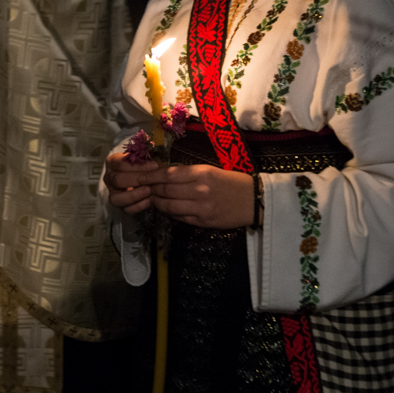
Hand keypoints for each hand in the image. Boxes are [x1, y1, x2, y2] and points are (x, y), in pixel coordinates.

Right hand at [104, 153, 159, 214]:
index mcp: (112, 162)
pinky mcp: (121, 205)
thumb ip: (145, 157)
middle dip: (136, 180)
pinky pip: (126, 209)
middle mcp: (109, 178)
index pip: (121, 164)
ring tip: (149, 191)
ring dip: (134, 195)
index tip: (154, 166)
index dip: (138, 166)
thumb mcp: (143, 156)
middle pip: (117, 180)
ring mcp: (113, 193)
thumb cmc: (143, 163)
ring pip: (116, 198)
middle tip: (152, 179)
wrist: (144, 174)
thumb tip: (154, 162)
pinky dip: (138, 206)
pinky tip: (149, 200)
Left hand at [139, 163, 256, 228]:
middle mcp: (199, 190)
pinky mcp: (203, 222)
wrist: (254, 200)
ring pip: (169, 206)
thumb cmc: (232, 182)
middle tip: (143, 188)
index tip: (139, 177)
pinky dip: (169, 213)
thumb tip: (165, 174)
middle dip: (152, 190)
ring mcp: (200, 208)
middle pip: (166, 190)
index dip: (151, 177)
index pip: (168, 174)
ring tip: (153, 199)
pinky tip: (166, 209)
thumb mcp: (211, 170)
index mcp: (202, 173)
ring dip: (158, 203)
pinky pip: (179, 217)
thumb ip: (189, 173)